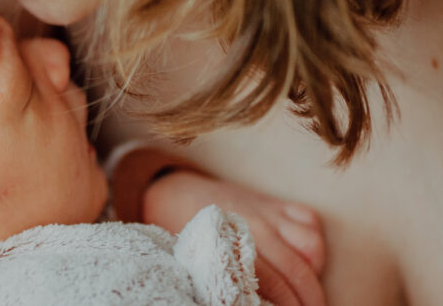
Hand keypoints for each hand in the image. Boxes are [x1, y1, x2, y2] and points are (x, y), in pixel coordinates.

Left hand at [143, 170, 326, 305]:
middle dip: (308, 299)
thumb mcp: (195, 260)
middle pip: (296, 270)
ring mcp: (266, 212)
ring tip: (308, 291)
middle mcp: (253, 226)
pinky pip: (308, 218)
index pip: (271, 285)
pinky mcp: (274, 202)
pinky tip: (307, 259)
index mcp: (229, 244)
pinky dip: (314, 240)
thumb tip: (236, 301)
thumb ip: (221, 279)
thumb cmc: (182, 233)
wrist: (175, 193)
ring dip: (314, 272)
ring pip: (310, 244)